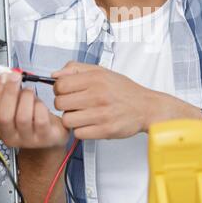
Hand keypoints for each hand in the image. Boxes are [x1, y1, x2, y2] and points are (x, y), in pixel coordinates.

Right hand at [0, 72, 69, 148]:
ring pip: (22, 118)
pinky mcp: (45, 137)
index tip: (5, 76)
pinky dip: (39, 106)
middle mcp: (11, 137)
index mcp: (0, 129)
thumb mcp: (19, 104)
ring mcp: (28, 140)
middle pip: (5, 117)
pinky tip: (40, 103)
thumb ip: (10, 92)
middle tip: (16, 78)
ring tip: (30, 90)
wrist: (52, 135)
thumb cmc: (33, 117)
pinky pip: (40, 120)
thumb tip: (5, 75)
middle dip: (10, 93)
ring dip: (26, 98)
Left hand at [52, 61, 201, 140]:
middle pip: (60, 103)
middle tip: (74, 104)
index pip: (60, 85)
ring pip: (67, 120)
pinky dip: (82, 130)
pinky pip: (79, 133)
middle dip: (64, 105)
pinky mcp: (105, 130)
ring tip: (82, 114)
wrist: (147, 107)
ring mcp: (101, 114)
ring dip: (72, 119)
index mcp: (95, 79)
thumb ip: (76, 69)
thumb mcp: (102, 71)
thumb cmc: (124, 90)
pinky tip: (90, 123)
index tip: (66, 91)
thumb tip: (54, 74)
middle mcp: (98, 95)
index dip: (59, 89)